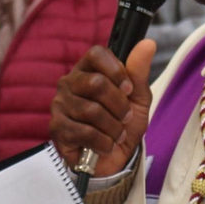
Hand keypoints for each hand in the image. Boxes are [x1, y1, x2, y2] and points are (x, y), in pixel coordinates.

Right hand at [49, 40, 156, 176]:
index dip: (117, 71)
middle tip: (125, 117)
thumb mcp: (138, 98)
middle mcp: (69, 83)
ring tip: (116, 134)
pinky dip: (103, 142)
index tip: (128, 89)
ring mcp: (59, 105)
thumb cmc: (123, 124)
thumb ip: (139, 72)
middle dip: (119, 105)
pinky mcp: (56, 127)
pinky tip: (105, 145)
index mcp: (88, 69)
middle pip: (95, 83)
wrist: (115, 160)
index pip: (97, 54)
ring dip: (113, 127)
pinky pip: (84, 132)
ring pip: (91, 110)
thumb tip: (148, 44)